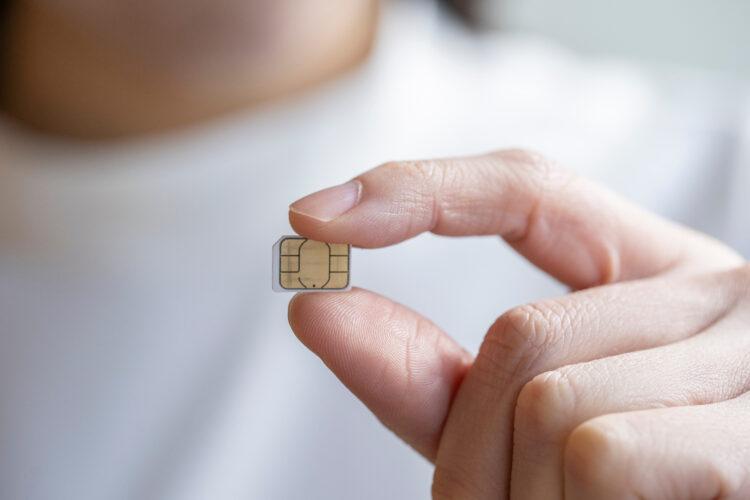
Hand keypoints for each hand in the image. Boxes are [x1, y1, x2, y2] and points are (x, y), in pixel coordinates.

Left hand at [287, 150, 748, 498]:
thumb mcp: (540, 419)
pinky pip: (597, 451)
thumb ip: (442, 376)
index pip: (531, 190)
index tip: (311, 219)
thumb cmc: (636, 481)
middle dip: (472, 447)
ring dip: (521, 492)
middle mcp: (719, 294)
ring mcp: (749, 357)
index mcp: (662, 274)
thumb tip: (314, 310)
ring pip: (546, 402)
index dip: (421, 194)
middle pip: (517, 336)